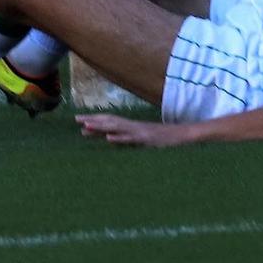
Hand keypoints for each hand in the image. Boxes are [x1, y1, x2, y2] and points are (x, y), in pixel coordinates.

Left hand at [77, 112, 197, 147]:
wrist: (186, 136)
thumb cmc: (165, 141)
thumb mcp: (143, 141)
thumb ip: (127, 139)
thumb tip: (111, 140)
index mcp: (133, 127)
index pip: (110, 122)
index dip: (95, 121)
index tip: (79, 121)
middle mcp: (134, 127)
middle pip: (110, 121)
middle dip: (93, 120)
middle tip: (76, 120)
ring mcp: (140, 132)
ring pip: (118, 128)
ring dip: (102, 127)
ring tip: (86, 127)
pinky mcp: (147, 140)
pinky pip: (131, 139)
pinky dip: (120, 138)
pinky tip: (108, 139)